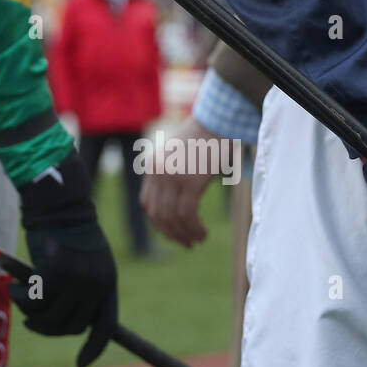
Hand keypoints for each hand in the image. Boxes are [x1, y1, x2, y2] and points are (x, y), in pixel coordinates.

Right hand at [10, 152, 117, 366]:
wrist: (58, 204)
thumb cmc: (66, 231)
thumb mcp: (83, 260)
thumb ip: (81, 289)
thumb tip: (67, 324)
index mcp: (108, 282)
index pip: (105, 325)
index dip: (93, 347)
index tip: (81, 364)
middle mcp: (96, 284)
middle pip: (71, 326)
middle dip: (48, 328)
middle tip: (30, 320)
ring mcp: (77, 280)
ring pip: (49, 317)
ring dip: (30, 312)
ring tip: (20, 295)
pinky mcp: (55, 274)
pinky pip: (33, 301)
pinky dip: (20, 296)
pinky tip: (14, 284)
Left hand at [139, 117, 221, 247]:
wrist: (219, 122)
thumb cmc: (205, 140)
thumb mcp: (181, 159)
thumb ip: (174, 178)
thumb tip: (179, 210)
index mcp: (153, 167)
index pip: (148, 204)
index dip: (159, 223)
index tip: (174, 233)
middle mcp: (158, 172)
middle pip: (157, 215)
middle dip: (171, 234)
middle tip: (187, 244)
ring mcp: (173, 177)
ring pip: (173, 218)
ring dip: (185, 234)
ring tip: (198, 240)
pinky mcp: (190, 181)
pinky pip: (187, 214)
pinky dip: (195, 228)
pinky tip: (203, 233)